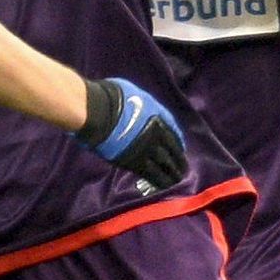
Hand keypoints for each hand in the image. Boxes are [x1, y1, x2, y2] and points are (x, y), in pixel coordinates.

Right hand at [75, 77, 185, 193]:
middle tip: (183, 169)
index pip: (173, 131)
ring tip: (176, 180)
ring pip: (165, 164)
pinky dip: (158, 180)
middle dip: (179, 160)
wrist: (96, 112)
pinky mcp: (134, 161)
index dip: (178, 141)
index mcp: (157, 115)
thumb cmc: (109, 97)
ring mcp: (146, 148)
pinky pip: (151, 173)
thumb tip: (139, 109)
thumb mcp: (133, 93)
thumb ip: (142, 105)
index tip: (180, 148)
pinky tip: (163, 185)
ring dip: (172, 173)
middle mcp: (156, 133)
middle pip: (173, 150)